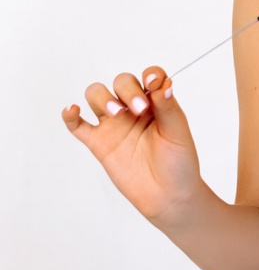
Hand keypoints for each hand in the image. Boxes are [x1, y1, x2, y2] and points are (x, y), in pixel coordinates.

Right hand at [62, 67, 201, 224]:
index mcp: (156, 103)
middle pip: (120, 82)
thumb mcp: (178, 132)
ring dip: (102, 97)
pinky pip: (78, 126)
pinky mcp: (99, 143)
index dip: (150, 74)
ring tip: (116, 112)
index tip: (153, 82)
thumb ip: (168, 107)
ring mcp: (114, 125)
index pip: (148, 77)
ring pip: (97, 96)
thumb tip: (163, 83)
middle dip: (127, 89)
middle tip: (139, 109)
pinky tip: (72, 111)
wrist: (168, 195)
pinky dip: (70, 116)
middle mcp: (133, 109)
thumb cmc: (178, 162)